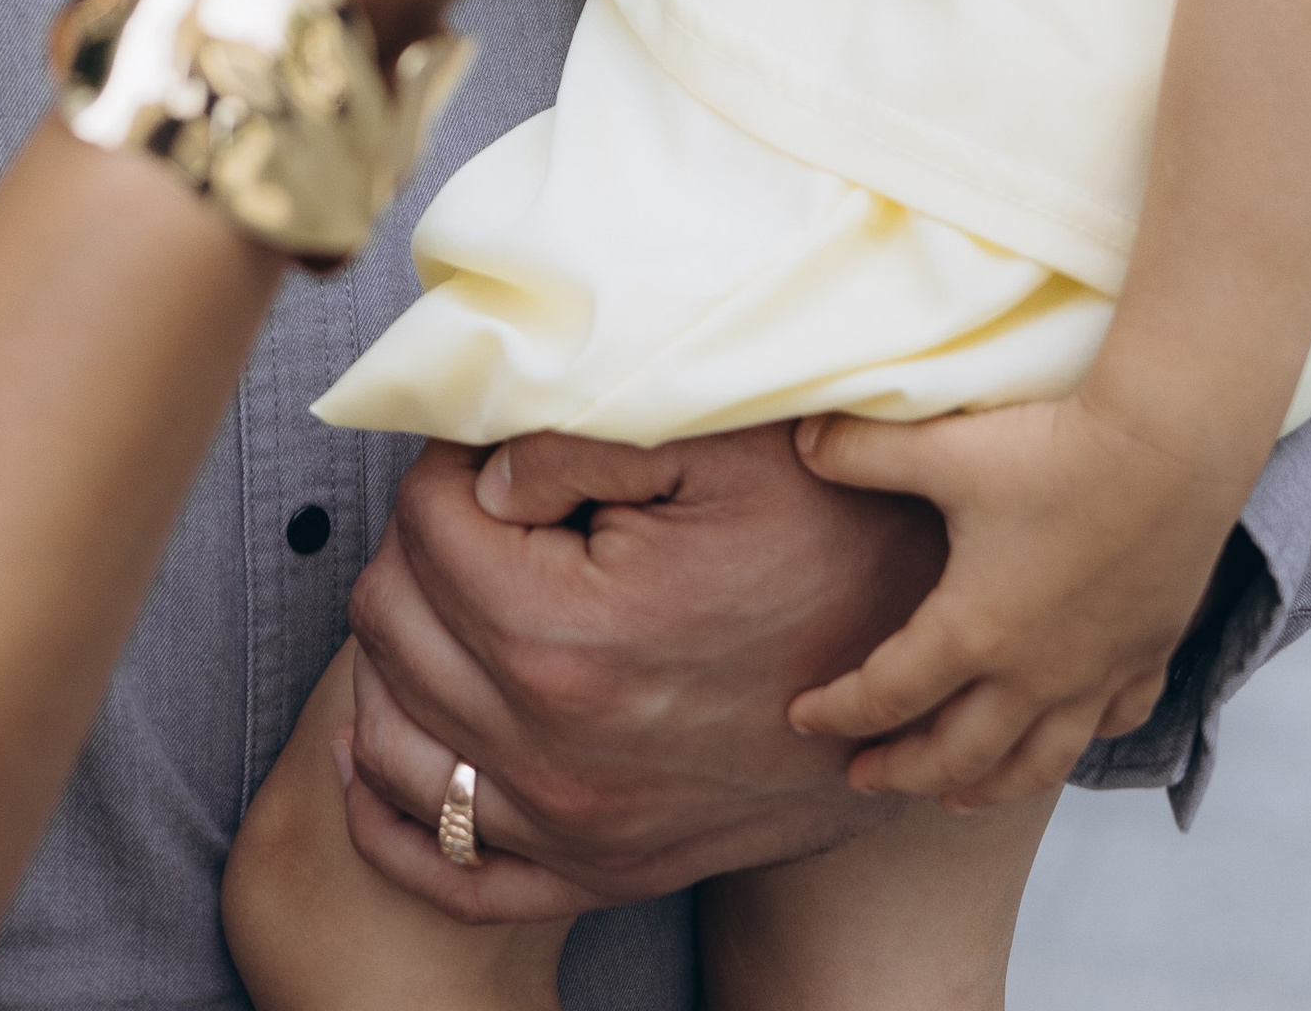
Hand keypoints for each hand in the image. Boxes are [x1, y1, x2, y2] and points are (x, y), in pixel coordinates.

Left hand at [334, 425, 945, 919]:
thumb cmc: (829, 536)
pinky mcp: (596, 872)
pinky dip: (392, 807)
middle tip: (483, 508)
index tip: (498, 451)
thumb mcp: (719, 445)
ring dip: (397, 653)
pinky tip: (393, 739)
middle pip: (391, 619)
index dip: (451, 461)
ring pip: (389, 734)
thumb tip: (480, 473)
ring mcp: (573, 828)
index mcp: (570, 635)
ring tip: (455, 593)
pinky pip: (442, 868)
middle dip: (418, 544)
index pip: (424, 521)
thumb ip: (575, 438)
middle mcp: (553, 749)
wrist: (921, 664)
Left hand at [787, 390, 1244, 806]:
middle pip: (958, 752)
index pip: (888, 693)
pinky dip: (1079, 742)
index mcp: (975, 631)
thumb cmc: (1054, 448)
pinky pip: (1112, 722)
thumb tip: (799, 442)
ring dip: (989, 786)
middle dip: (903, 771)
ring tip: (955, 799)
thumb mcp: (943, 448)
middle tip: (863, 780)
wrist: (1171, 447)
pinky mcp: (1147, 654)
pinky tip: (1064, 739)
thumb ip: (862, 450)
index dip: (838, 711)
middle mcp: (1036, 674)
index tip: (800, 719)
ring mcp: (1097, 672)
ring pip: (1037, 762)